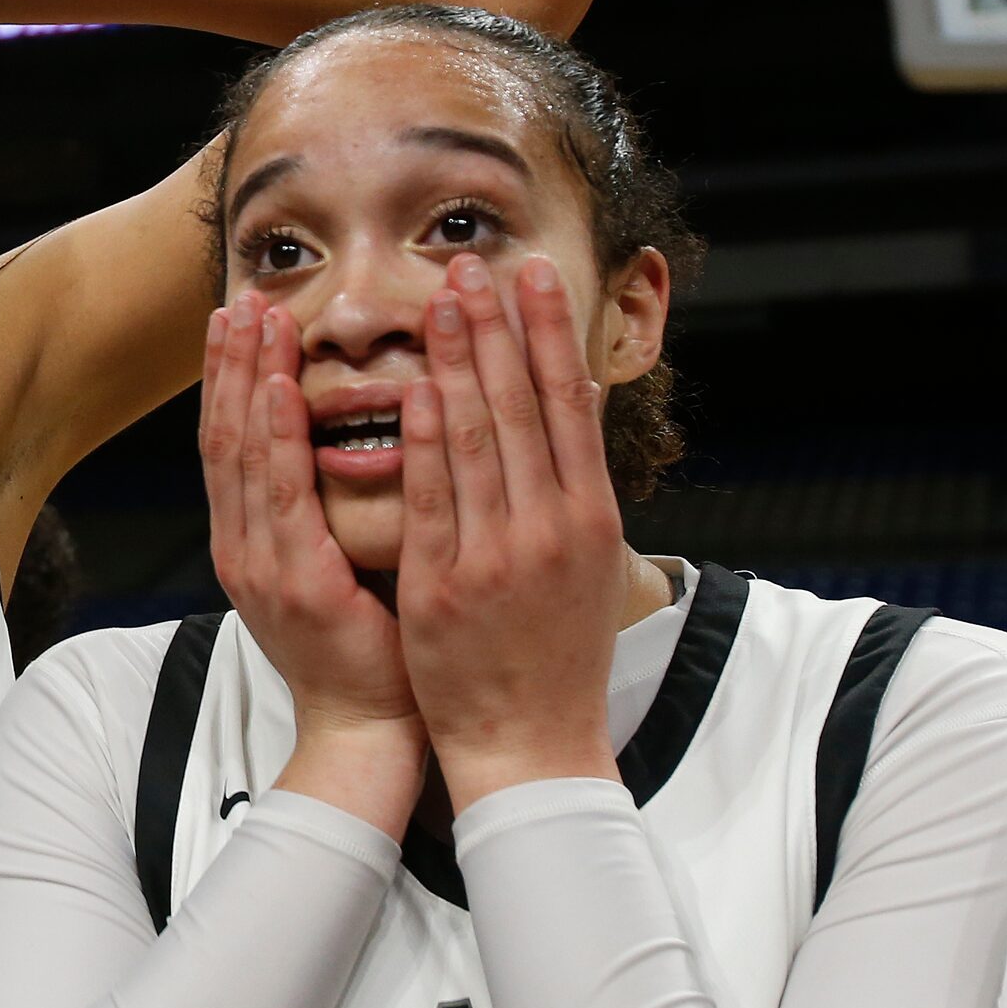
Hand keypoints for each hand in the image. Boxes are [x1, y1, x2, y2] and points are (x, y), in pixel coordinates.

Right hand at [201, 290, 424, 837]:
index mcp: (254, 542)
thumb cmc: (370, 649)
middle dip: (230, 364)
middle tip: (240, 299)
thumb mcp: (338, 566)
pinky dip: (277, 439)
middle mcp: (243, 547)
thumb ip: (328, 510)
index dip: (234, 378)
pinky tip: (283, 393)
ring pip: (243, 455)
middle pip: (224, 436)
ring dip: (248, 382)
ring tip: (255, 321)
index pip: (234, 442)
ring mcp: (260, 565)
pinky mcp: (292, 583)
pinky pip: (280, 499)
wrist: (368, 731)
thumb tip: (347, 444)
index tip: (242, 318)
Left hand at [397, 254, 630, 808]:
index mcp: (588, 519)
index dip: (549, 335)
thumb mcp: (583, 566)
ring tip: (442, 300)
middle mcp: (551, 529)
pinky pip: (435, 502)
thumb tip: (569, 414)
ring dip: (461, 362)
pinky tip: (418, 389)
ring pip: (480, 440)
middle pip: (526, 408)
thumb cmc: (555, 655)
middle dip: (499, 329)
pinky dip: (427, 443)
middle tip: (475, 263)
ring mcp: (499, 557)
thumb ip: (570, 494)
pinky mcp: (447, 587)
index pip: (568, 406)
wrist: (531, 745)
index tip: (532, 274)